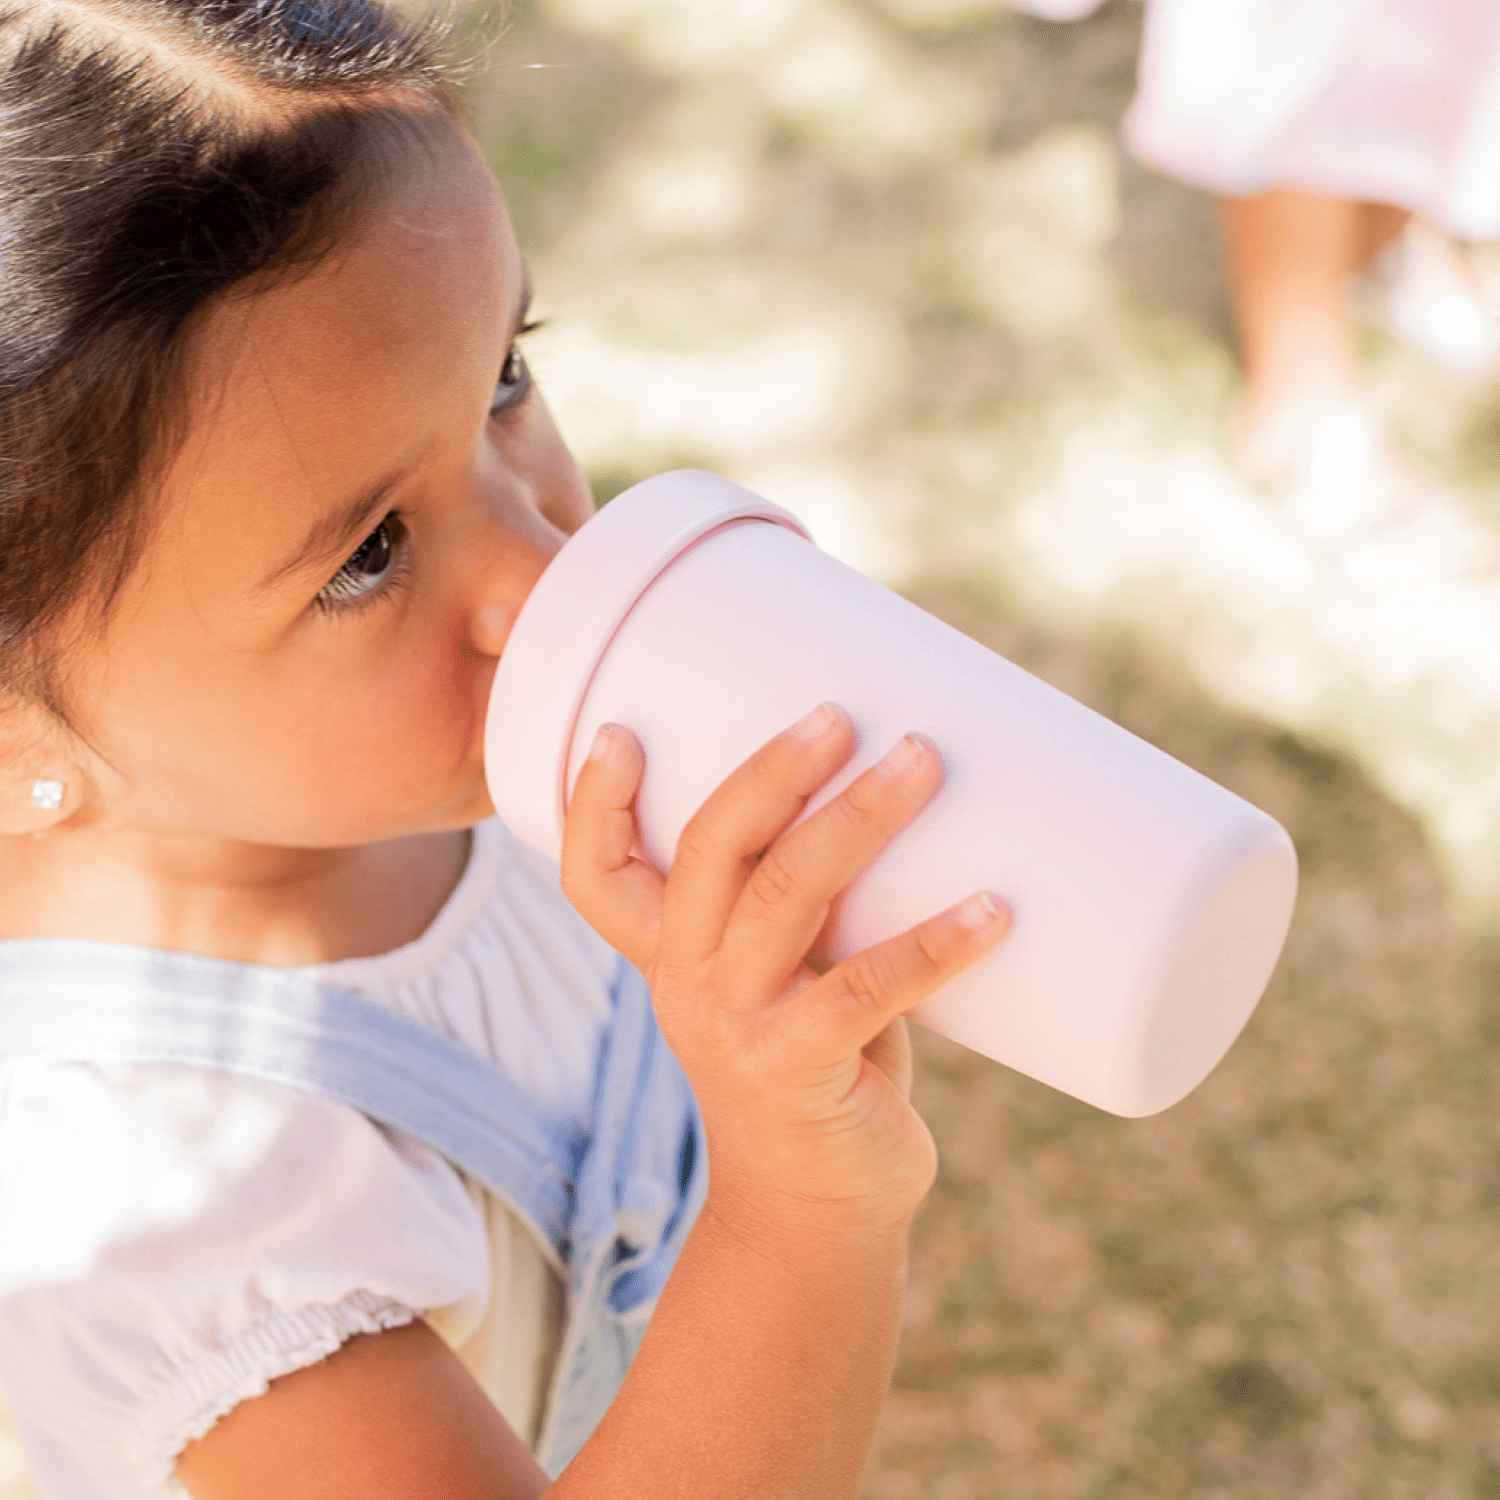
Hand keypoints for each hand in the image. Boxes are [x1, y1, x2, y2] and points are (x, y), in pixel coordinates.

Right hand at [559, 704, 1009, 1239]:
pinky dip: (935, 942)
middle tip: (838, 715)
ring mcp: (739, 1027)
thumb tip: (913, 791)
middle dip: (771, 771)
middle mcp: (687, 982)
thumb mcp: (781, 980)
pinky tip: (993, 908)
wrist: (813, 1210)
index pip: (593, 876)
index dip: (593, 804)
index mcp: (670, 954)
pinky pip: (869, 990)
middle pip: (709, 849)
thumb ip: (811, 904)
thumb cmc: (814, 1065)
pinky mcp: (802, 1070)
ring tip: (921, 762)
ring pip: (784, 895)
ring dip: (858, 819)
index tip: (619, 730)